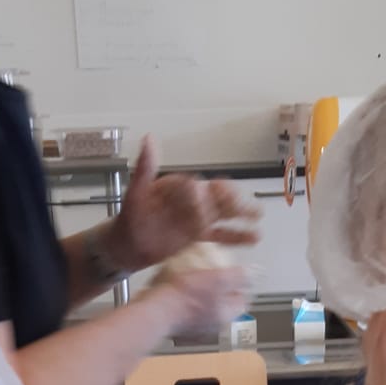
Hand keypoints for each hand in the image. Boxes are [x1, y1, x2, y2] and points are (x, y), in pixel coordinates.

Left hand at [110, 136, 260, 268]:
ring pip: (223, 215)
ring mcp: (196, 217)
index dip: (207, 192)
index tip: (214, 195)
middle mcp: (191, 199)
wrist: (127, 245)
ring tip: (258, 216)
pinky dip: (235, 236)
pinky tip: (252, 237)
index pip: (197, 186)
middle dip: (234, 201)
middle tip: (249, 205)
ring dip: (241, 216)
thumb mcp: (135, 192)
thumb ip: (145, 168)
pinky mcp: (198, 235)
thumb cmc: (129, 216)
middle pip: (217, 198)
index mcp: (179, 186)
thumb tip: (149, 139)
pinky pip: (219, 234)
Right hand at [155, 265, 250, 338]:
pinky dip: (187, 300)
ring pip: (205, 308)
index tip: (233, 271)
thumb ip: (239, 277)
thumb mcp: (219, 279)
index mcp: (226, 317)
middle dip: (221, 290)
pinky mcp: (177, 327)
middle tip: (213, 272)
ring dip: (203, 295)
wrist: (155, 312)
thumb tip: (258, 273)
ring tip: (195, 276)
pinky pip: (187, 311)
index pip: (242, 301)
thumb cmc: (187, 295)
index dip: (240, 285)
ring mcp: (194, 330)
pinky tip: (178, 287)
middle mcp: (213, 327)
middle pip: (223, 306)